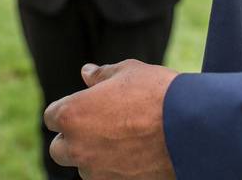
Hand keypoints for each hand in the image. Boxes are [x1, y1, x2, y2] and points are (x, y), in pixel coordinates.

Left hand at [44, 60, 178, 178]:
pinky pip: (107, 179)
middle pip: (60, 149)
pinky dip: (115, 169)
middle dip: (73, 139)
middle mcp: (77, 146)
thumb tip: (86, 72)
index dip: (67, 110)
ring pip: (85, 167)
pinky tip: (135, 154)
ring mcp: (97, 171)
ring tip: (124, 139)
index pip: (51, 116)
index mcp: (71, 114)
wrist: (190, 127)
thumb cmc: (156, 93)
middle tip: (99, 126)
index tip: (84, 107)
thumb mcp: (127, 72)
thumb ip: (101, 75)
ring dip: (95, 156)